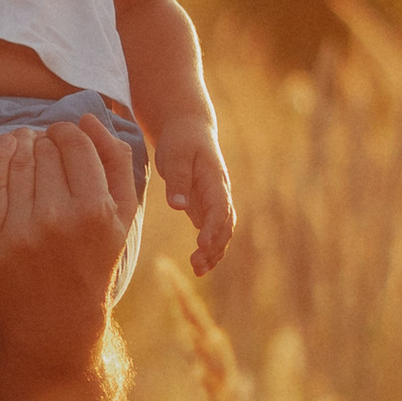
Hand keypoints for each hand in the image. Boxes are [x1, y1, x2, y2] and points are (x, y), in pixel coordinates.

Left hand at [0, 115, 140, 343]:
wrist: (57, 321)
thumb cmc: (93, 261)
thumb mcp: (122, 217)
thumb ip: (115, 162)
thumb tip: (88, 117)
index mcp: (97, 212)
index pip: (74, 143)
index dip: (68, 131)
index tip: (64, 137)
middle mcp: (59, 220)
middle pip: (44, 149)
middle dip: (45, 142)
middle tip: (45, 149)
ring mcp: (22, 232)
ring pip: (16, 159)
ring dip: (20, 144)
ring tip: (26, 148)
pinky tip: (5, 149)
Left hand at [155, 116, 235, 274]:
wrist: (188, 129)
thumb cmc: (181, 141)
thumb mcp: (176, 155)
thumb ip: (177, 181)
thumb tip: (178, 207)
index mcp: (215, 180)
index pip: (219, 207)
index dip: (213, 227)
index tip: (202, 244)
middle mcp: (219, 194)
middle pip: (225, 225)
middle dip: (215, 246)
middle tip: (197, 265)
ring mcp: (214, 202)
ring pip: (221, 232)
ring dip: (214, 252)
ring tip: (198, 271)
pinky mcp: (204, 207)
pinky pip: (211, 232)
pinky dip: (209, 249)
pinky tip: (199, 266)